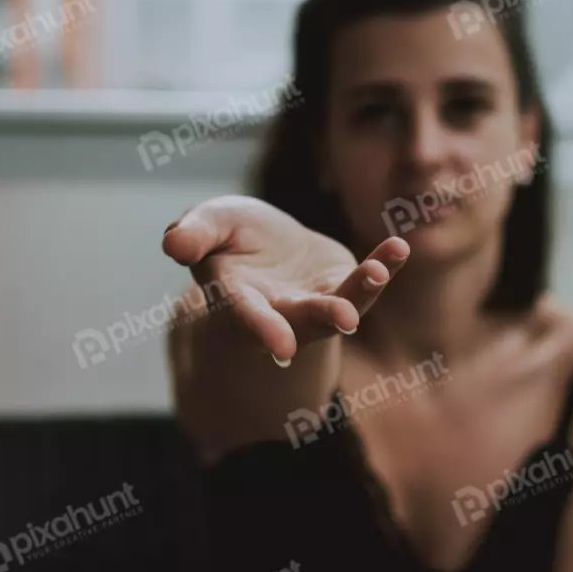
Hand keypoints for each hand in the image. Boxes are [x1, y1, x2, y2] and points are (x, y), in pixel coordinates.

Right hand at [162, 195, 408, 362]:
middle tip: (344, 319)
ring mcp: (315, 303)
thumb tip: (173, 243)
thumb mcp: (211, 224)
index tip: (280, 347)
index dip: (261, 328)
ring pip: (339, 306)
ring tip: (377, 272)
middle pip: (299, 321)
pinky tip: (399, 249)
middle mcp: (279, 311)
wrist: (269, 247)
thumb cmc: (232, 238)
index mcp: (237, 299)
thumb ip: (195, 233)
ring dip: (360, 292)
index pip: (245, 315)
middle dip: (319, 319)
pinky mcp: (343, 285)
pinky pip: (366, 279)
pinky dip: (383, 265)